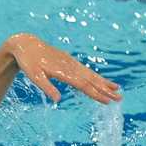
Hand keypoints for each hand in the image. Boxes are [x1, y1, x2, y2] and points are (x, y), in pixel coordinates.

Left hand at [6, 33, 121, 104]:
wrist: (26, 44)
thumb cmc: (29, 62)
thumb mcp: (34, 76)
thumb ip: (46, 87)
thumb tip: (58, 100)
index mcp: (63, 71)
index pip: (83, 85)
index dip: (96, 94)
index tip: (107, 101)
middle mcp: (70, 66)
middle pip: (91, 80)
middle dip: (105, 90)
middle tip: (119, 98)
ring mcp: (71, 63)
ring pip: (91, 74)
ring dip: (104, 83)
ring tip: (117, 89)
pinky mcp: (69, 61)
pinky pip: (86, 70)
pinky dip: (96, 76)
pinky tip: (102, 81)